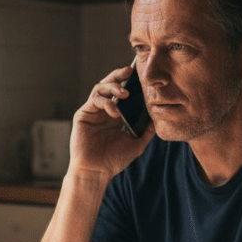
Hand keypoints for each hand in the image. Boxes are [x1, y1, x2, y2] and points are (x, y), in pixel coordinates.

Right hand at [70, 65, 154, 180]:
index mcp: (116, 114)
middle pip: (109, 84)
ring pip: (100, 87)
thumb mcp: (137, 143)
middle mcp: (104, 110)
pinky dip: (106, 102)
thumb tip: (159, 117)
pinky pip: (94, 100)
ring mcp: (93, 111)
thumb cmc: (114, 159)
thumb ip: (147, 130)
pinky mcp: (83, 115)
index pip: (122, 92)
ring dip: (113, 86)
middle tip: (129, 70)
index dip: (129, 81)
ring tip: (125, 93)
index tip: (140, 74)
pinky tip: (115, 111)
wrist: (96, 171)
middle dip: (119, 75)